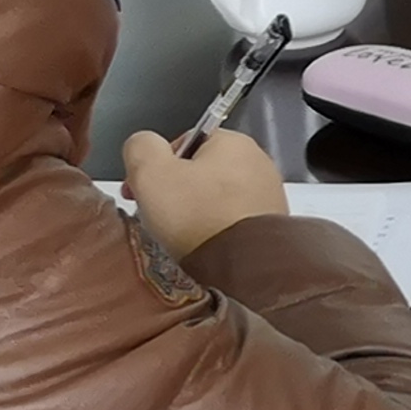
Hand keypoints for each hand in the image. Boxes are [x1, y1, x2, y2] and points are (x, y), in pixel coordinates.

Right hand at [123, 125, 289, 256]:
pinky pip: (231, 224)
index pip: (183, 144)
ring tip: (179, 238)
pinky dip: (215, 233)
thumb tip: (141, 145)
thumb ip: (140, 148)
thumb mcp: (151, 173)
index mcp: (232, 142)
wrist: (243, 267)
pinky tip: (202, 249)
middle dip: (175, 193)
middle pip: (200, 173)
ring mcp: (267, 196)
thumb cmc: (199, 218)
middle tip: (158, 218)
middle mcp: (257, 163)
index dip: (156, 167)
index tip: (143, 192)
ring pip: (216, 201)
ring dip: (195, 215)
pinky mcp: (270, 227)